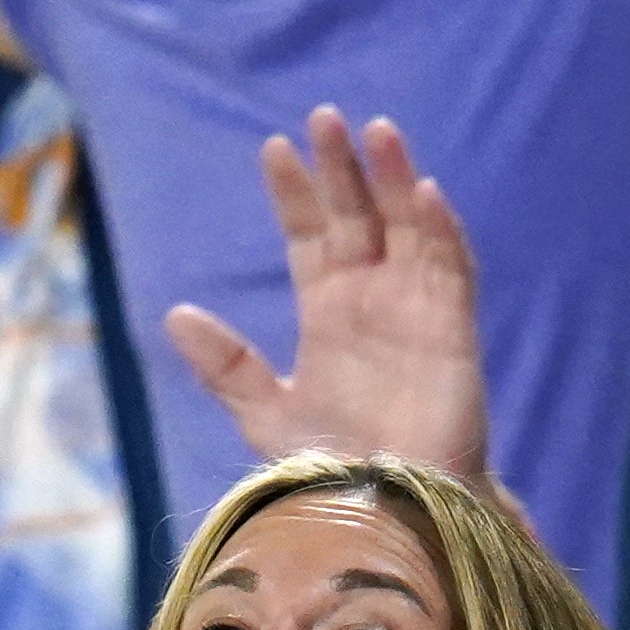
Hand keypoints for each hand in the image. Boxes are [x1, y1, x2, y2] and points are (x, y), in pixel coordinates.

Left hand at [165, 110, 495, 483]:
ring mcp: (417, 311)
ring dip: (395, 179)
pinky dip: (440, 231)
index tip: (274, 147)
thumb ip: (227, 365)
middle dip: (342, 168)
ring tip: (376, 131)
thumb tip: (175, 314)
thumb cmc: (333, 472)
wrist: (386, 514)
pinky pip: (451, 270)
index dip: (296, 192)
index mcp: (328, 313)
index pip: (310, 235)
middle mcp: (373, 301)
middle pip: (358, 216)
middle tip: (323, 116)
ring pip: (408, 228)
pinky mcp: (454, 333)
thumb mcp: (267, 414)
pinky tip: (425, 193)